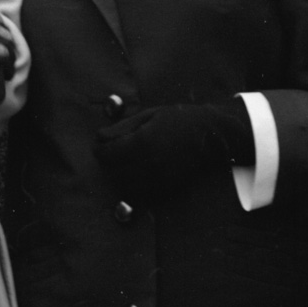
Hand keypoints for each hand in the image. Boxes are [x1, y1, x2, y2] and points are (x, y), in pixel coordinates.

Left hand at [94, 100, 252, 202]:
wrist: (209, 136)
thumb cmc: (178, 119)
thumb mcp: (148, 115)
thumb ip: (122, 127)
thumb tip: (99, 136)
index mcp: (142, 142)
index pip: (107, 154)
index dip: (99, 150)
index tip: (98, 144)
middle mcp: (147, 163)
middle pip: (112, 171)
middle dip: (107, 162)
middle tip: (109, 151)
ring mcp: (157, 178)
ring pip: (124, 184)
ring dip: (118, 174)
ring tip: (122, 160)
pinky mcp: (165, 187)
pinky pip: (139, 191)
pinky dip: (132, 183)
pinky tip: (136, 171)